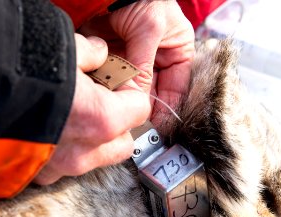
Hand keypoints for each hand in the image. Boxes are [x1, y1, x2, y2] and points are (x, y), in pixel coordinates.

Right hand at [33, 34, 150, 184]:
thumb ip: (90, 53)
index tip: (119, 84)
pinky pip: (64, 166)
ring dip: (93, 141)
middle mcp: (85, 152)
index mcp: (101, 120)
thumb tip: (97, 53)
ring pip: (96, 159)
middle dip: (119, 125)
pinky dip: (64, 151)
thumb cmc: (17, 69)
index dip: (131, 94)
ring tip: (71, 115)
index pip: (139, 110)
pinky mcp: (36, 176)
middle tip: (102, 103)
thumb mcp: (63, 47)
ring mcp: (59, 168)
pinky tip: (48, 130)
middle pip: (124, 144)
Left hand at [79, 1, 194, 124]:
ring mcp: (133, 61)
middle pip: (152, 92)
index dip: (170, 107)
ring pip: (131, 89)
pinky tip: (103, 89)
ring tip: (116, 100)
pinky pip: (111, 80)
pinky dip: (106, 86)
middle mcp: (156, 60)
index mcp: (176, 53)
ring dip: (123, 95)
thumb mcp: (151, 27)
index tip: (161, 125)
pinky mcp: (112, 60)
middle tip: (133, 114)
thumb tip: (138, 99)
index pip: (177, 88)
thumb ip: (144, 65)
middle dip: (142, 102)